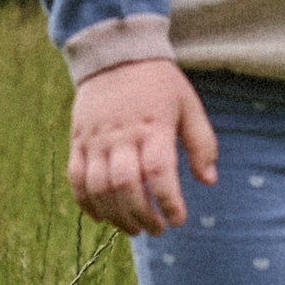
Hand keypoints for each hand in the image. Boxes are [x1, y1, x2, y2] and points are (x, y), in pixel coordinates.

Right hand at [68, 60, 218, 236]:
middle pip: (125, 186)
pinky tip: (103, 218)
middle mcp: (121, 135)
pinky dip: (86, 203)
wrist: (115, 54)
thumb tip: (209, 180)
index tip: (178, 219)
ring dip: (116, 216)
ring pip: (99, 187)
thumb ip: (202, 143)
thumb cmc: (158, 83)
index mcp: (153, 127)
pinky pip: (76, 179)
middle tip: (157, 229)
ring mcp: (96, 139)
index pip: (158, 172)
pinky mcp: (78, 141)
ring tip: (134, 228)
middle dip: (142, 215)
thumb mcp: (189, 104)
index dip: (168, 202)